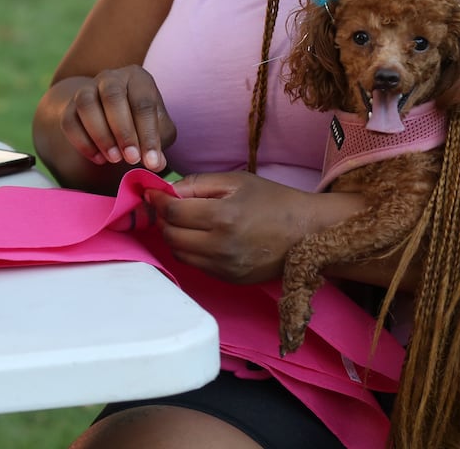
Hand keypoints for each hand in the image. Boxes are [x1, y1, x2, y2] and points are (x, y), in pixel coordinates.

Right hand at [57, 66, 174, 172]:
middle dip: (123, 131)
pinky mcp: (70, 106)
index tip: (151, 161)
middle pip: (113, 97)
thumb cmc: (140, 122)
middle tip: (131, 159)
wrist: (111, 115)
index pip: (144, 102)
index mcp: (138, 78)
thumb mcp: (158, 129)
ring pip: (86, 104)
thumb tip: (156, 163)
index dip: (148, 134)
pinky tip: (99, 158)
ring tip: (114, 159)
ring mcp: (87, 89)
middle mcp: (111, 77)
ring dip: (101, 135)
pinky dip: (82, 142)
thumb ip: (158, 144)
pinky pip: (69, 121)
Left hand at [148, 172, 320, 284]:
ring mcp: (224, 267)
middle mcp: (220, 246)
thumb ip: (198, 184)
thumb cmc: (273, 200)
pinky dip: (190, 250)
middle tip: (168, 206)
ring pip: (179, 253)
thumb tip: (166, 190)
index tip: (152, 192)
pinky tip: (201, 237)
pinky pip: (195, 265)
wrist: (307, 232)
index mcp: (222, 217)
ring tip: (185, 221)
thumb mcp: (236, 181)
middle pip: (170, 235)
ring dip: (174, 236)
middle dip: (164, 219)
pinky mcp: (228, 279)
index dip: (158, 201)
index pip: (173, 212)